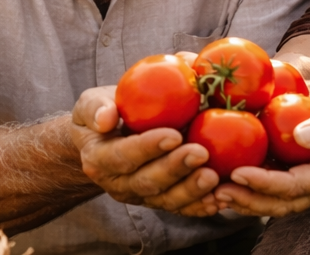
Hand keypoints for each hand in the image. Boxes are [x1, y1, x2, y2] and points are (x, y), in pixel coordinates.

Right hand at [72, 86, 222, 216]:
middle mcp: (119, 183)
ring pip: (166, 199)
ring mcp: (141, 195)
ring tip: (213, 176)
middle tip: (201, 153)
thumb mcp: (90, 103)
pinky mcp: (160, 200)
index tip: (173, 135)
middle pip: (148, 181)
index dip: (148, 148)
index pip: (123, 155)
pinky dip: (200, 205)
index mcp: (100, 159)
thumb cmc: (103, 113)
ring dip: (191, 190)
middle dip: (175, 169)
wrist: (106, 138)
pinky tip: (219, 199)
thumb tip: (105, 118)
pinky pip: (180, 207)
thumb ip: (94, 107)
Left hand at [214, 91, 309, 217]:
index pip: (295, 186)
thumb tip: (302, 135)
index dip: (265, 183)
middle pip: (282, 203)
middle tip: (216, 192)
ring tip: (216, 192)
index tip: (238, 174)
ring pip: (280, 202)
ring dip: (248, 200)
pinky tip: (234, 179)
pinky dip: (257, 189)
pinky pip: (282, 190)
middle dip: (248, 201)